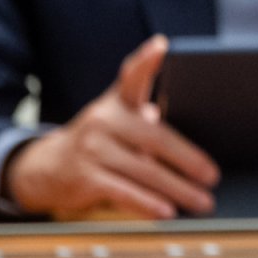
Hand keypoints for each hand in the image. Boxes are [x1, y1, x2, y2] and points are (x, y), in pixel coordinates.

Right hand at [4, 35, 219, 219]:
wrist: (45, 167)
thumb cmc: (98, 140)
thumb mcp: (117, 118)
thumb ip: (144, 111)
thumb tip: (158, 116)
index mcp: (116, 102)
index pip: (131, 76)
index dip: (145, 60)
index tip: (159, 46)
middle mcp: (103, 121)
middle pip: (154, 138)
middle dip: (188, 159)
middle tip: (213, 176)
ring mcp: (92, 150)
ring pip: (144, 170)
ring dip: (177, 189)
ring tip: (202, 201)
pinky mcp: (84, 178)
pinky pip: (123, 192)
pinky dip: (148, 203)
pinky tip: (166, 212)